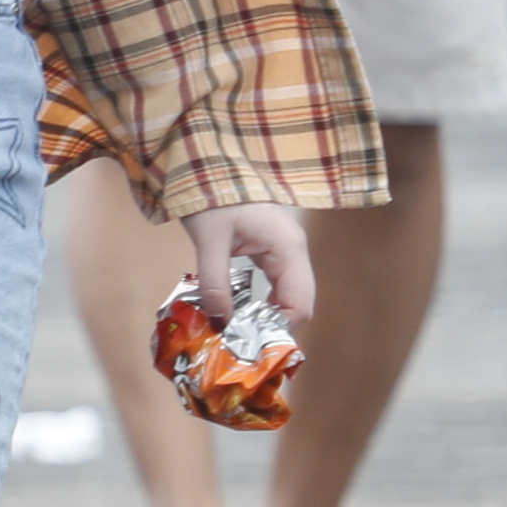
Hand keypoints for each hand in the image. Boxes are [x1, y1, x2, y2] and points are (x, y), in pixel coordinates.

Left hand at [182, 200, 313, 327]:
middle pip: (298, 300)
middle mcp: (294, 250)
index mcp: (288, 247)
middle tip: (242, 339)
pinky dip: (262, 299)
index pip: (300, 302)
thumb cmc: (210, 196)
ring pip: (287, 293)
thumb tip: (221, 322)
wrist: (207, 166)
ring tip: (239, 328)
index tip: (250, 340)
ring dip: (267, 312)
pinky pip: (276, 282)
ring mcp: (285, 249)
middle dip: (273, 323)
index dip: (279, 326)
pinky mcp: (272, 248)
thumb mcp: (209, 241)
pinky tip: (240, 308)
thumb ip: (215, 283)